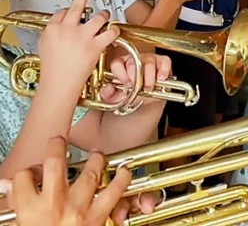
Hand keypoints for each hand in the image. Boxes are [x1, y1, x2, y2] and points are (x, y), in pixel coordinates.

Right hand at [1, 136, 131, 225]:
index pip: (23, 178)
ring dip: (94, 161)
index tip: (30, 173)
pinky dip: (121, 181)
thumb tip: (7, 185)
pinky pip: (113, 194)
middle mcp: (53, 205)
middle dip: (56, 147)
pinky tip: (125, 172)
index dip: (26, 173)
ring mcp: (77, 210)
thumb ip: (16, 205)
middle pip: (54, 164)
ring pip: (88, 174)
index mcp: (28, 209)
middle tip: (58, 141)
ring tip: (96, 155)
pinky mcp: (97, 219)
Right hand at [37, 0, 119, 94]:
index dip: (69, 12)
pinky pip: (110, 32)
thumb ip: (53, 32)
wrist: (59, 84)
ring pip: (99, 16)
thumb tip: (59, 24)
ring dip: (104, 16)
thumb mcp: (44, 46)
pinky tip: (114, 32)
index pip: (63, 11)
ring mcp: (82, 36)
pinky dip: (115, 31)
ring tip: (105, 17)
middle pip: (78, 5)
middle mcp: (67, 28)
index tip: (73, 13)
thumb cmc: (52, 69)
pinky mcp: (95, 45)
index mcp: (52, 28)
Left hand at [100, 53, 171, 106]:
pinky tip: (161, 79)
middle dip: (136, 77)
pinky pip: (165, 61)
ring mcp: (149, 60)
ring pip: (149, 62)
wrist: (144, 107)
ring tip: (148, 89)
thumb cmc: (129, 100)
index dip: (122, 74)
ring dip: (149, 77)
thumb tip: (108, 88)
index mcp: (119, 66)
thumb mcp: (115, 100)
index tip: (126, 85)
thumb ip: (108, 94)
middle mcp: (134, 61)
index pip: (117, 63)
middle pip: (134, 62)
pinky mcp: (163, 63)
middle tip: (137, 88)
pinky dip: (164, 69)